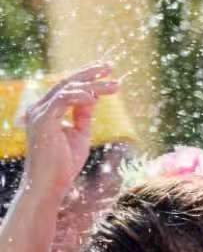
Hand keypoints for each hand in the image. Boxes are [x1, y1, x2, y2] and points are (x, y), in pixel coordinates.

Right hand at [21, 64, 116, 195]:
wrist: (50, 184)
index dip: (86, 78)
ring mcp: (39, 114)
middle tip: (110, 66)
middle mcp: (40, 109)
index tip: (107, 72)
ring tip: (114, 85)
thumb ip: (83, 115)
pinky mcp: (42, 121)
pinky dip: (77, 96)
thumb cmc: (64, 164)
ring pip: (66, 89)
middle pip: (66, 83)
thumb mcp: (79, 134)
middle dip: (89, 73)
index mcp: (47, 111)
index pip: (67, 88)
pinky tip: (93, 96)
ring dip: (92, 85)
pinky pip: (60, 100)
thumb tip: (92, 97)